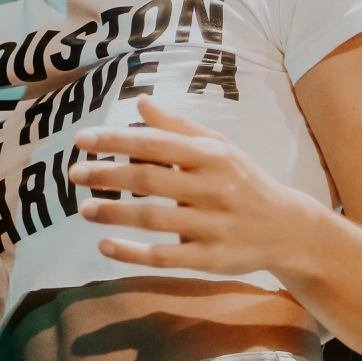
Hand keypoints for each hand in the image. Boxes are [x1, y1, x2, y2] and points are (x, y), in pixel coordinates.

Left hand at [70, 95, 316, 275]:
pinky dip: (133, 253)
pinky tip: (105, 246)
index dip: (116, 140)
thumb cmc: (242, 179)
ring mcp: (211, 226)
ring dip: (115, 213)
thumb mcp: (218, 146)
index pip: (155, 143)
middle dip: (109, 175)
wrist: (287, 227)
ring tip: (83, 208)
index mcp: (211, 155)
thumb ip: (177, 126)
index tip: (82, 139)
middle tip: (74, 173)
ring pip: (154, 219)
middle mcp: (211, 188)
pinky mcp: (210, 259)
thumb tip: (141, 101)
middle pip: (151, 179)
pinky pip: (165, 257)